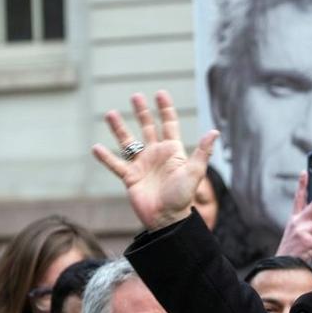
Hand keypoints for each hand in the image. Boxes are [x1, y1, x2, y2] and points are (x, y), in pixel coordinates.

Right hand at [92, 91, 218, 230]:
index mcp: (173, 151)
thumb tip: (215, 131)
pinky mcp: (130, 178)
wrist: (167, 219)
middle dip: (142, 112)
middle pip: (148, 128)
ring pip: (128, 142)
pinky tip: (96, 148)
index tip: (160, 94)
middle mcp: (156, 155)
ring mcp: (142, 165)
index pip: (169, 124)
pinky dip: (106, 157)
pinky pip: (115, 164)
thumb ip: (203, 151)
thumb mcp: (195, 172)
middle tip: (135, 96)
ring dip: (119, 128)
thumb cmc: (183, 197)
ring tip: (110, 113)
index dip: (165, 109)